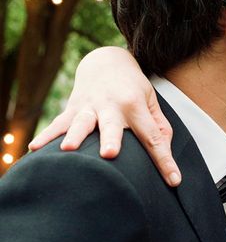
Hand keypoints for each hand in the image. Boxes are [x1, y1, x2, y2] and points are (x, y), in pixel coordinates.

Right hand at [29, 47, 181, 186]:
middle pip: (112, 125)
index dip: (164, 160)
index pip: (153, 137)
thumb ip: (159, 126)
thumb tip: (166, 149)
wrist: (106, 61)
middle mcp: (112, 105)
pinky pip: (58, 123)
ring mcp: (90, 106)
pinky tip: (35, 149)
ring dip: (75, 136)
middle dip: (110, 139)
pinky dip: (47, 135)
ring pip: (82, 122)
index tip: (174, 180)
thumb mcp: (151, 101)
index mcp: (136, 106)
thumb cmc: (133, 88)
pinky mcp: (73, 108)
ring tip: (69, 150)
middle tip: (110, 154)